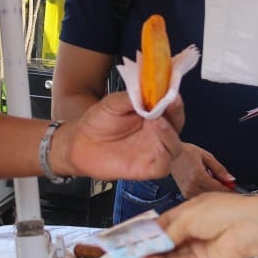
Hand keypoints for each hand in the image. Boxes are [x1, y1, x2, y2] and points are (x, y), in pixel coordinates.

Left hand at [58, 91, 179, 180]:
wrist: (80, 143)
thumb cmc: (98, 122)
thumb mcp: (113, 103)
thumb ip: (132, 97)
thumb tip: (149, 89)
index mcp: (153, 114)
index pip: (171, 106)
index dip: (174, 100)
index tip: (172, 93)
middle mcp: (157, 132)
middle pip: (177, 125)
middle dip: (175, 114)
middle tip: (167, 105)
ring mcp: (154, 150)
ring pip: (175, 146)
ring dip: (169, 134)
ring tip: (157, 122)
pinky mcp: (147, 168)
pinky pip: (163, 167)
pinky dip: (165, 158)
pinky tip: (158, 148)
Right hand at [143, 192, 257, 257]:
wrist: (247, 228)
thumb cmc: (220, 212)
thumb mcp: (188, 216)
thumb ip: (169, 231)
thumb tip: (153, 242)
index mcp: (188, 213)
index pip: (163, 224)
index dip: (148, 232)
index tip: (131, 239)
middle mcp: (192, 230)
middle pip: (166, 242)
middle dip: (150, 248)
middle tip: (132, 254)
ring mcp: (197, 248)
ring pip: (173, 256)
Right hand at [170, 143, 234, 198]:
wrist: (171, 154)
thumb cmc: (186, 152)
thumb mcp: (206, 156)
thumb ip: (220, 169)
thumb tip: (230, 178)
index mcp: (198, 176)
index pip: (218, 188)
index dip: (228, 189)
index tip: (232, 187)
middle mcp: (192, 185)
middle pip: (213, 194)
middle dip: (221, 190)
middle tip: (226, 184)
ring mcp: (187, 191)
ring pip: (206, 197)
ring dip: (213, 192)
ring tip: (213, 181)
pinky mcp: (184, 193)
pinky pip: (199, 197)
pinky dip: (205, 192)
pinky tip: (205, 184)